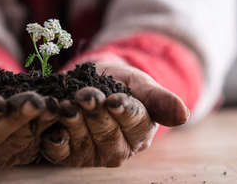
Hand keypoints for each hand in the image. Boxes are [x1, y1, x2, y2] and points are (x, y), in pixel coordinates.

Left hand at [41, 59, 188, 166]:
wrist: (92, 81)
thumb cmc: (120, 83)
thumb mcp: (140, 84)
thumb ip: (159, 98)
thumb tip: (183, 115)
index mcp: (140, 133)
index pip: (135, 123)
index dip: (123, 111)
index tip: (114, 99)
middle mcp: (118, 149)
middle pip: (107, 132)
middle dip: (95, 112)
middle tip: (85, 95)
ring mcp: (92, 154)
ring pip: (84, 142)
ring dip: (74, 122)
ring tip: (65, 105)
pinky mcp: (69, 154)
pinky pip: (61, 153)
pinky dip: (55, 143)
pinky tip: (52, 130)